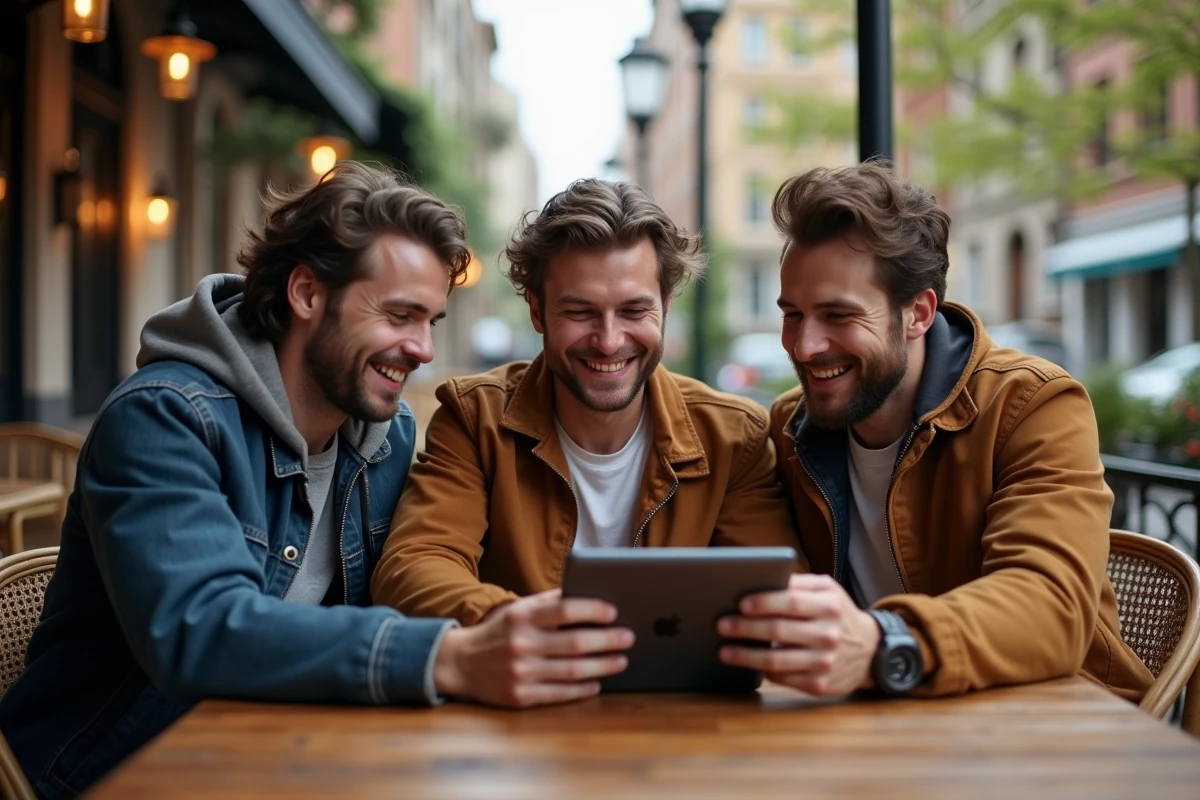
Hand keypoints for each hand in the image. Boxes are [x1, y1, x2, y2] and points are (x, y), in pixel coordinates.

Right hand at [432, 589, 633, 707]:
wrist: (460, 663)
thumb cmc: (498, 632)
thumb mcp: (518, 610)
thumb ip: (548, 603)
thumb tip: (586, 595)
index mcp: (521, 617)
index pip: (564, 610)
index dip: (592, 610)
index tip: (614, 612)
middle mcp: (520, 644)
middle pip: (574, 643)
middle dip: (607, 640)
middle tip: (629, 637)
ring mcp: (520, 673)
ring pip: (572, 670)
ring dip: (602, 666)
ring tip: (621, 660)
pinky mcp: (520, 697)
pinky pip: (559, 693)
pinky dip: (582, 688)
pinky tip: (597, 683)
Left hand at [716, 573, 879, 696]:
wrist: (869, 649)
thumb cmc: (837, 613)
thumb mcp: (827, 590)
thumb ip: (798, 583)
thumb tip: (762, 578)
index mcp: (829, 605)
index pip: (791, 602)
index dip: (764, 603)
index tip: (740, 604)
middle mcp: (829, 634)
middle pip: (779, 631)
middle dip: (745, 628)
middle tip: (722, 626)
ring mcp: (825, 662)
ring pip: (776, 660)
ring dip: (746, 656)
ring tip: (725, 651)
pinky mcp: (820, 685)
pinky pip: (783, 678)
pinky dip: (762, 671)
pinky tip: (748, 665)